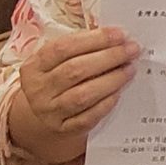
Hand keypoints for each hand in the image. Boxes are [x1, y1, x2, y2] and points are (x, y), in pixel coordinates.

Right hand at [14, 28, 139, 145]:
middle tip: (132, 50)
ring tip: (130, 69)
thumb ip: (78, 49)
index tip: (119, 34)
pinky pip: (88, 117)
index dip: (94, 39)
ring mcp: (50, 112)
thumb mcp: (55, 63)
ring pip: (82, 95)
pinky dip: (106, 103)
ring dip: (111, 80)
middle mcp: (38, 90)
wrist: (40, 119)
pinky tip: (119, 92)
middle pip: (75, 70)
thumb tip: (114, 38)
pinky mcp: (63, 130)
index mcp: (34, 67)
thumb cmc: (55, 81)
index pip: (63, 48)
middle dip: (108, 57)